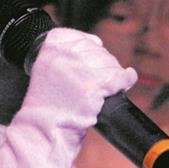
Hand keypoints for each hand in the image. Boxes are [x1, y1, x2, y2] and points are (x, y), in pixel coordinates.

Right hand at [0, 28, 136, 167]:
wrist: (42, 131)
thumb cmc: (46, 106)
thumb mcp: (46, 71)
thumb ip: (65, 54)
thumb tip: (98, 43)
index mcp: (50, 48)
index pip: (78, 36)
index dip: (89, 45)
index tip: (89, 57)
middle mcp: (64, 55)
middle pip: (97, 50)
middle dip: (102, 64)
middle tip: (98, 79)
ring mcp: (80, 70)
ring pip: (110, 63)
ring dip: (113, 75)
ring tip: (107, 86)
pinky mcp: (94, 87)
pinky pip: (119, 78)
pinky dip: (126, 80)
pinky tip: (127, 81)